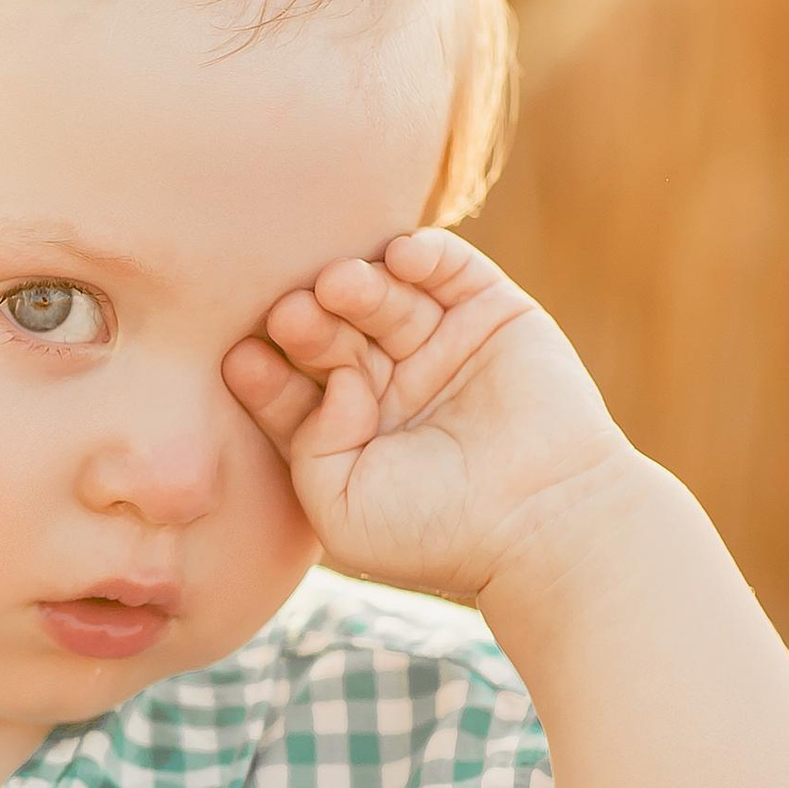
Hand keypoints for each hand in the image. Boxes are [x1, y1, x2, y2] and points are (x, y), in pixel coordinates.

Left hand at [221, 228, 636, 603]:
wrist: (545, 526)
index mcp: (346, 429)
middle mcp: (387, 382)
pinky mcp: (493, 315)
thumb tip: (331, 380)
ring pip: (384, 297)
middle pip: (331, 334)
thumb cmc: (437, 533)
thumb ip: (308, 443)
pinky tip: (400, 256)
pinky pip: (451, 267)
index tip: (243, 360)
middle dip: (308, 323)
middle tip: (292, 315)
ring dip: (356, 285)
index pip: (291, 386)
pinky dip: (424, 254)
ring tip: (339, 284)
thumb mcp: (340, 507)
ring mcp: (439, 344)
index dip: (266, 371)